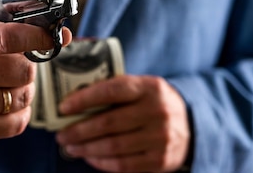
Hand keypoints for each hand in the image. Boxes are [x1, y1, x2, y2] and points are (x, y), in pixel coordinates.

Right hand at [0, 0, 71, 140]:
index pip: (7, 38)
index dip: (37, 36)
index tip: (50, 35)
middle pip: (22, 69)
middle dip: (28, 61)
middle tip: (18, 57)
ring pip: (23, 95)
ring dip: (25, 86)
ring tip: (9, 77)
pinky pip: (17, 122)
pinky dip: (19, 110)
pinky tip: (4, 97)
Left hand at [55, 74, 189, 171]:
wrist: (191, 124)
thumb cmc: (154, 102)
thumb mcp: (143, 87)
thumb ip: (116, 90)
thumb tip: (74, 99)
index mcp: (150, 87)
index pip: (111, 90)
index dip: (84, 99)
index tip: (63, 107)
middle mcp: (157, 111)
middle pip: (109, 122)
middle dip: (79, 129)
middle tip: (61, 133)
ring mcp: (160, 137)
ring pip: (113, 146)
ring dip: (86, 148)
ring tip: (70, 146)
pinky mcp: (160, 160)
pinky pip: (124, 165)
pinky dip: (102, 162)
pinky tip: (89, 156)